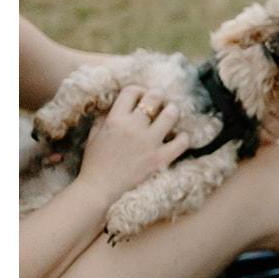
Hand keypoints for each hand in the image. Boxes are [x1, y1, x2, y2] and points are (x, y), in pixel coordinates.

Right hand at [77, 86, 189, 202]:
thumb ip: (106, 116)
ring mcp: (148, 143)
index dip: (139, 90)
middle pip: (154, 97)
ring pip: (171, 114)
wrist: (99, 187)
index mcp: (115, 119)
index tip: (142, 96)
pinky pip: (182, 142)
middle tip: (160, 101)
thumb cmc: (94, 161)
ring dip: (172, 111)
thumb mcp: (94, 133)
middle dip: (158, 96)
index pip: (132, 91)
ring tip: (171, 113)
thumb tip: (120, 104)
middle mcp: (133, 127)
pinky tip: (179, 137)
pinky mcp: (159, 159)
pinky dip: (183, 137)